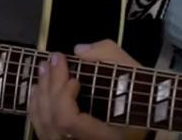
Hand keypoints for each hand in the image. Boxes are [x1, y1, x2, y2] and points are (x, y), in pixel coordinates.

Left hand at [29, 40, 147, 139]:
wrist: (143, 123)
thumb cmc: (139, 97)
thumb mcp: (131, 71)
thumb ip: (107, 55)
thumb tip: (79, 51)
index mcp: (104, 136)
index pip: (68, 122)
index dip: (63, 98)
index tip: (74, 79)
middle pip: (52, 123)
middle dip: (49, 87)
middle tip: (53, 60)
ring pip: (45, 128)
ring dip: (41, 95)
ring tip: (44, 69)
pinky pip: (44, 130)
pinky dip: (38, 109)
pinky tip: (39, 89)